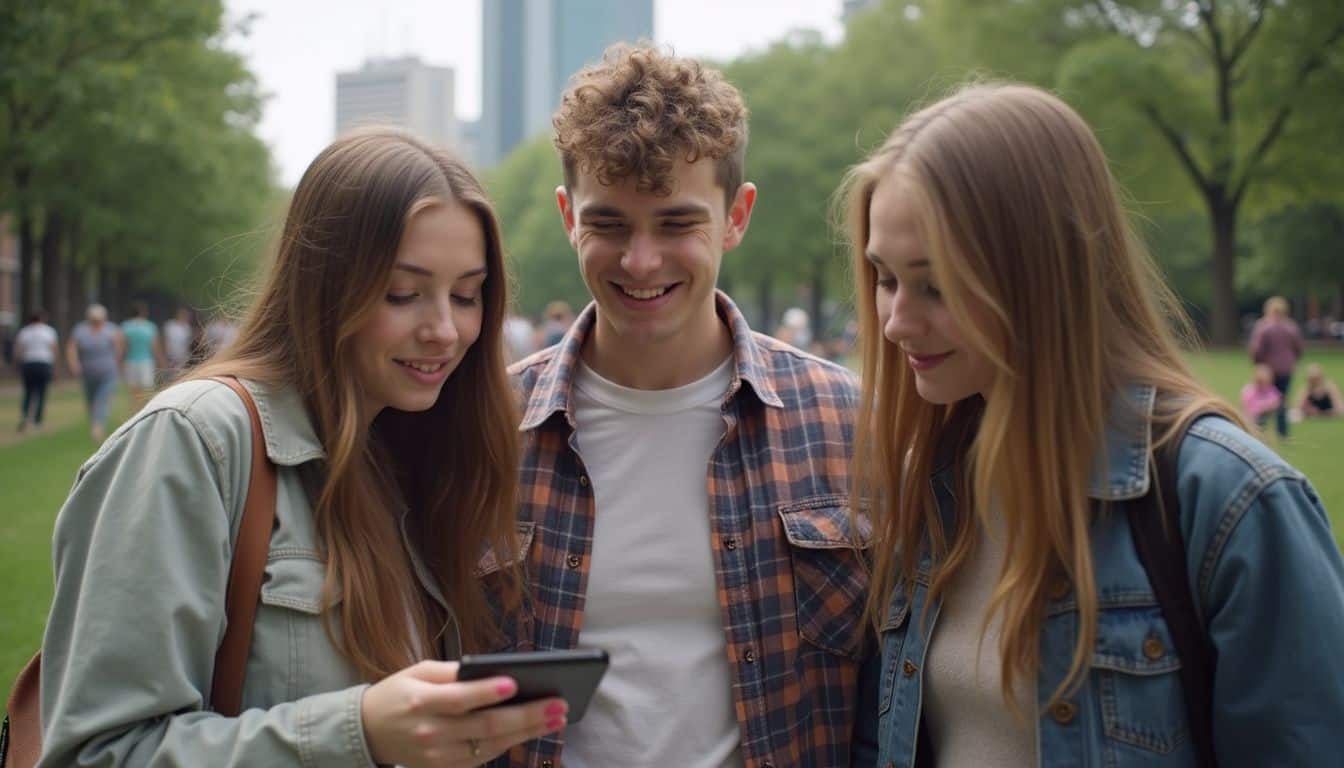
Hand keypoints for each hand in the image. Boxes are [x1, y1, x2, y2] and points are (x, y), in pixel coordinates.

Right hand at [361, 660, 567, 767]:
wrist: (367, 731)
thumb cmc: (399, 693)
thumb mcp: (418, 671)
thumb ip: (451, 672)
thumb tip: (491, 670)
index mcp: (421, 701)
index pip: (459, 698)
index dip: (487, 692)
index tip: (514, 683)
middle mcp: (431, 732)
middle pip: (484, 726)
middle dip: (526, 716)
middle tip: (557, 705)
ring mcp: (438, 756)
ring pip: (490, 746)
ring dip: (527, 733)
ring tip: (555, 718)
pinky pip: (482, 758)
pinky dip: (509, 745)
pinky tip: (531, 731)